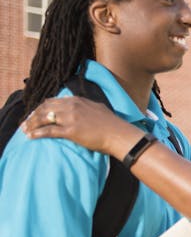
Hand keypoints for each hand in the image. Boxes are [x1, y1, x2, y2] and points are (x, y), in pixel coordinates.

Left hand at [22, 96, 141, 156]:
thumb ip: (86, 106)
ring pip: (44, 118)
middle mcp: (72, 106)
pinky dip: (37, 133)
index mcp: (78, 100)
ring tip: (25, 130)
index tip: (36, 114)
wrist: (119, 134)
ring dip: (32, 123)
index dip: (42, 107)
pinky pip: (49, 131)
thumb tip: (82, 107)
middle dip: (33, 115)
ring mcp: (71, 118)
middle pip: (45, 108)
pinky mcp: (71, 131)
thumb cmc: (112, 124)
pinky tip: (31, 136)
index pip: (53, 101)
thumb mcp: (98, 109)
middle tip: (27, 122)